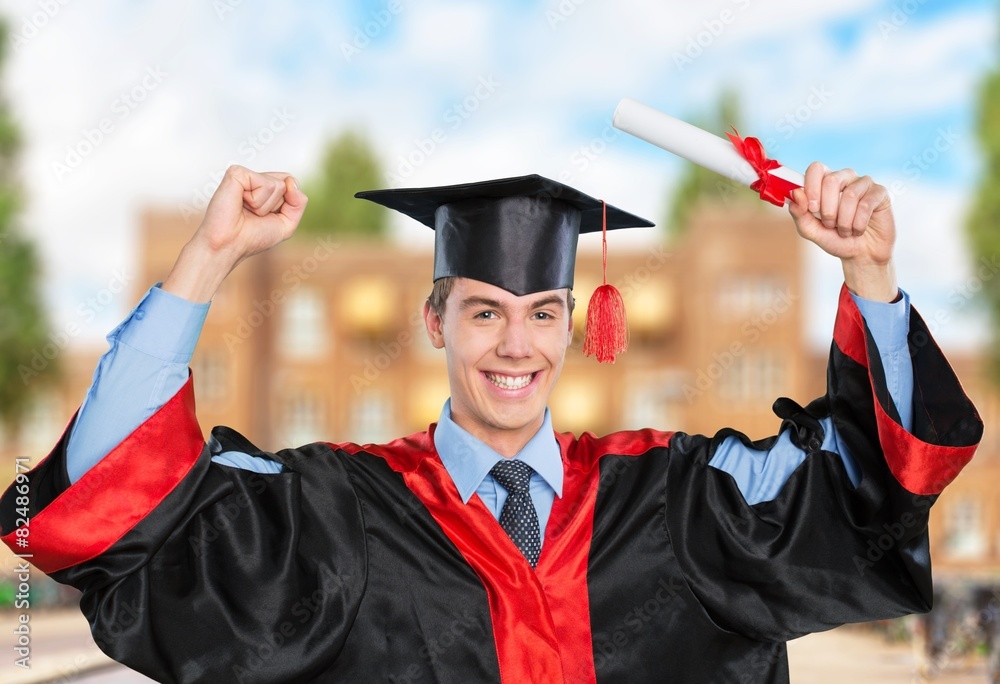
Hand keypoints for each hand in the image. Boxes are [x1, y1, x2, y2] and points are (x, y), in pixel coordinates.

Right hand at [164, 165, 307, 301]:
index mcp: (264, 188)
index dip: (286, 204)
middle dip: (276, 205)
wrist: (228, 246)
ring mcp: (245, 175)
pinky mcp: (236, 173)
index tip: (265, 216)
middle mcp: (255, 179)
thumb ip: (298, 203)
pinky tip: (240, 203)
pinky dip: (257, 200)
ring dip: (265, 205)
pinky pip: (265, 183)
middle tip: (254, 214)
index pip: (291, 183)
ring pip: (277, 185)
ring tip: (246, 210)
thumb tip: (292, 181)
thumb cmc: (252, 238)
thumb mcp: (286, 224)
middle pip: (286, 182)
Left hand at [788, 162, 897, 301]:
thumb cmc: (835, 239)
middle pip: (832, 180)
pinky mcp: (879, 193)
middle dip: (827, 209)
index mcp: (825, 183)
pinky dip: (858, 223)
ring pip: (850, 194)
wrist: (860, 255)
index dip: (811, 187)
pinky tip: (858, 230)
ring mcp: (863, 184)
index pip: (816, 169)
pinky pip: (866, 203)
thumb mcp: (811, 230)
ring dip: (844, 220)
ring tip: (845, 231)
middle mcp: (844, 178)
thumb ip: (799, 213)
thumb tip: (795, 193)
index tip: (812, 209)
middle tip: (829, 224)